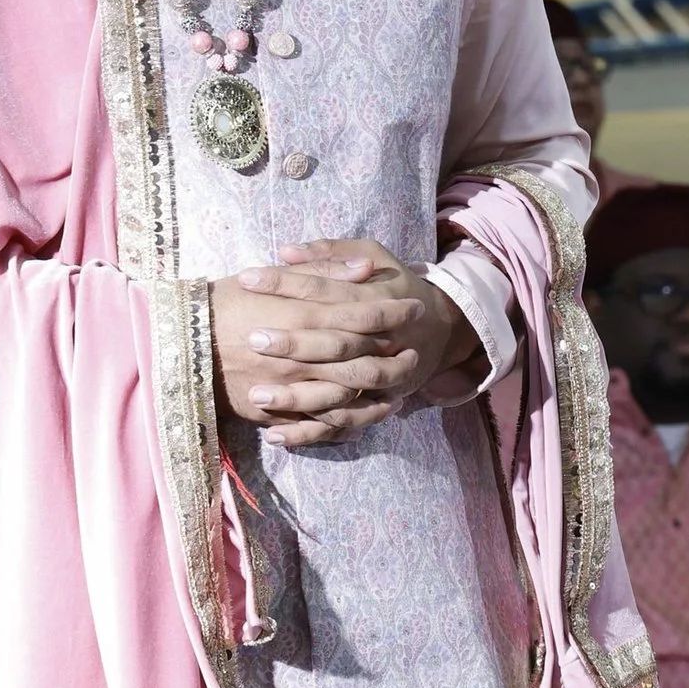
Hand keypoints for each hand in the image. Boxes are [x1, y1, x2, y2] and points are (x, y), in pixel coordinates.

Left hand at [212, 240, 480, 448]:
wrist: (441, 328)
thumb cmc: (394, 287)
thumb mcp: (374, 255)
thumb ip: (331, 252)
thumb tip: (285, 252)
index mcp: (377, 298)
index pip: (325, 288)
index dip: (285, 283)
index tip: (246, 279)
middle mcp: (382, 341)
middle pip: (336, 343)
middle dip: (294, 343)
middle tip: (253, 339)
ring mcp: (382, 379)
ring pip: (341, 392)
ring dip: (298, 397)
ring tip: (256, 394)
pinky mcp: (377, 405)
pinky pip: (343, 425)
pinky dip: (309, 434)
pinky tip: (274, 435)